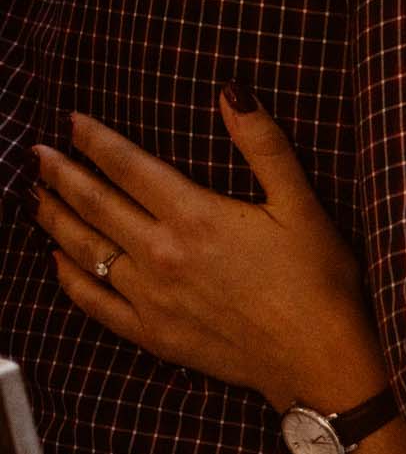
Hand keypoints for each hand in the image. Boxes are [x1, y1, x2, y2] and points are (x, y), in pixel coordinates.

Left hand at [32, 95, 387, 412]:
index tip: (71, 122)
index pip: (127, 166)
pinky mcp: (154, 334)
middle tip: (38, 153)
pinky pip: (96, 303)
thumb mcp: (303, 206)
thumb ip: (265, 146)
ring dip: (55, 218)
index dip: (95, 140)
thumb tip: (232, 93)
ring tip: (36, 197)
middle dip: (62, 174)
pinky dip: (70, 280)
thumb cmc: (320, 283)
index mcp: (195, 216)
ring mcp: (152, 297)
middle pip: (95, 204)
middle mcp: (161, 253)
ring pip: (86, 249)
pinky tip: (57, 262)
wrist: (320, 360)